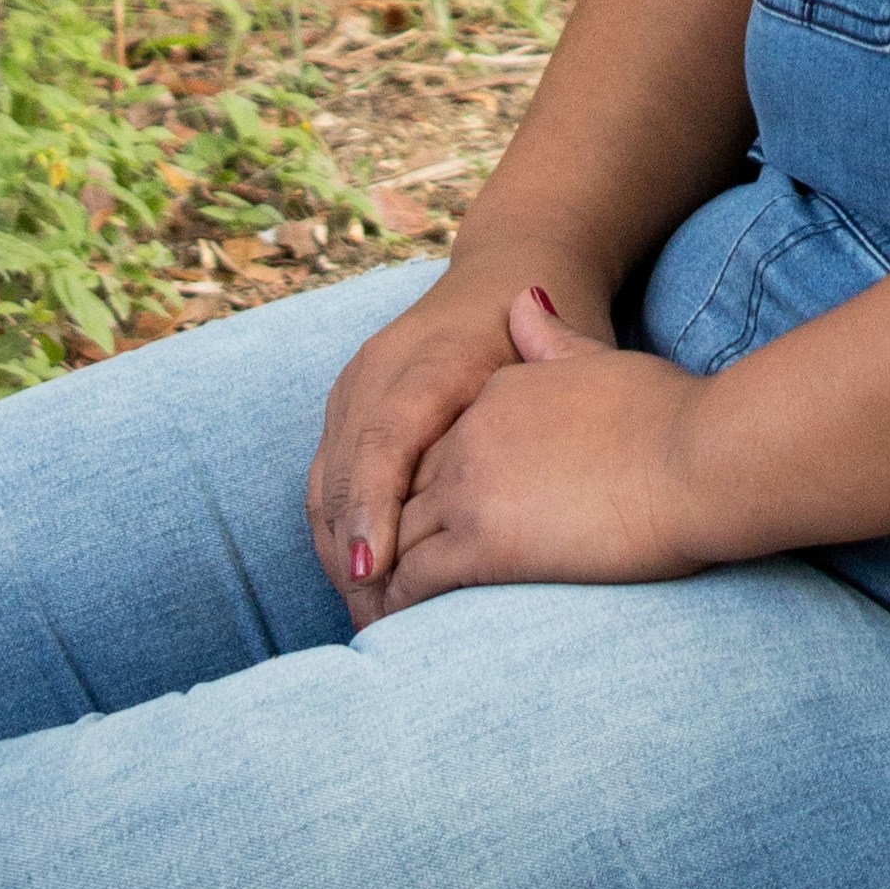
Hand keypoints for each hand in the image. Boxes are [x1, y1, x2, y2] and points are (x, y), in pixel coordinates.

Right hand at [309, 262, 604, 626]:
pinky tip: (364, 577)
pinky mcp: (348, 403)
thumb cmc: (557, 322)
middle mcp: (379, 368)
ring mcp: (355, 384)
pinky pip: (325, 476)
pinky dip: (338, 528)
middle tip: (374, 626)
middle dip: (350, 553)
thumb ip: (550, 396)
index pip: (384, 440)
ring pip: (324, 482)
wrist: (517, 262)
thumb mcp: (565, 352)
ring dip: (339, 551)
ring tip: (369, 616)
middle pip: (342, 471)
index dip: (374, 509)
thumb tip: (530, 454)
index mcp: (431, 358)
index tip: (375, 572)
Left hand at [377, 290, 711, 607]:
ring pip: (396, 537)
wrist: (698, 456)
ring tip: (371, 613)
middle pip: (404, 489)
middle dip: (383, 533)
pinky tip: (392, 628)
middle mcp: (470, 434)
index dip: (423, 486)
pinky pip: (416, 580)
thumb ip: (553, 340)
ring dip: (378, 578)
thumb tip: (524, 298)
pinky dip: (395, 605)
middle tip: (368, 578)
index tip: (416, 519)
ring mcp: (471, 486)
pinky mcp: (483, 542)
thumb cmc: (672, 414)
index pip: (436, 444)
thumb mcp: (600, 359)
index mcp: (497, 393)